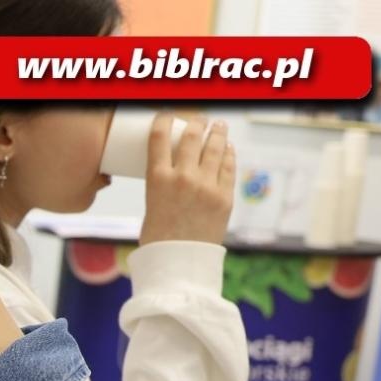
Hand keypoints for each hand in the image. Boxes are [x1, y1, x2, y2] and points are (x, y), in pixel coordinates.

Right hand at [138, 114, 235, 245]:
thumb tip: (178, 172)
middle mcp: (183, 178)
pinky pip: (229, 167)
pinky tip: (229, 148)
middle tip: (199, 119)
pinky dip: (229, 154)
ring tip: (219, 126)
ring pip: (215, 148)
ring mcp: (207, 186)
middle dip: (197, 123)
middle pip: (192, 137)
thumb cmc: (158, 239)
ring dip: (217, 133)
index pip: (159, 138)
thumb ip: (165, 186)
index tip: (167, 116)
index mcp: (157, 180)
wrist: (178, 263)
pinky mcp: (224, 197)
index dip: (163, 121)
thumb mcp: (151, 206)